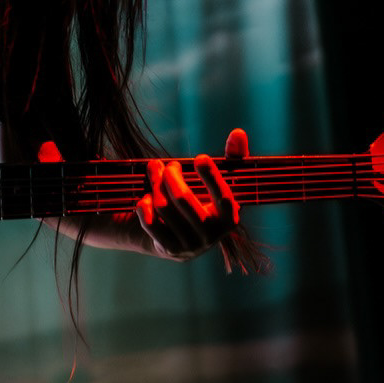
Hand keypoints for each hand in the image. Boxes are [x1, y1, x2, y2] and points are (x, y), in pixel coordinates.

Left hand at [136, 128, 247, 260]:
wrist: (179, 238)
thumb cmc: (203, 201)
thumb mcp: (219, 182)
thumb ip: (233, 157)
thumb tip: (239, 133)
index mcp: (229, 219)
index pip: (223, 197)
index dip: (212, 177)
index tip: (200, 158)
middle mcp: (212, 236)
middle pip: (183, 199)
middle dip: (170, 175)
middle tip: (164, 164)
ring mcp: (190, 245)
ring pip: (164, 208)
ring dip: (154, 184)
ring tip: (154, 171)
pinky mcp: (169, 249)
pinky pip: (150, 223)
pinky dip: (144, 206)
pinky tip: (146, 197)